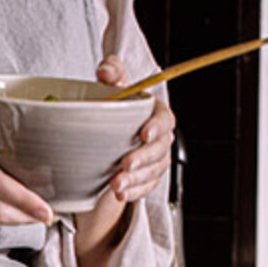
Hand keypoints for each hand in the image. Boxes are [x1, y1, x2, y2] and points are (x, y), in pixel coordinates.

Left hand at [96, 54, 174, 202]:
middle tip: (125, 165)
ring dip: (135, 180)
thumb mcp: (111, 87)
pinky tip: (120, 195)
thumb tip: (106, 71)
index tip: (144, 134)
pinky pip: (145, 188)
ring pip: (152, 172)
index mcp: (155, 114)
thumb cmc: (113, 108)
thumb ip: (111, 74)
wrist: (103, 139)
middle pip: (160, 149)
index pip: (165, 119)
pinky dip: (133, 193)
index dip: (157, 127)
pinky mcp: (147, 178)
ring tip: (116, 185)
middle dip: (144, 158)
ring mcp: (155, 160)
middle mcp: (160, 138)